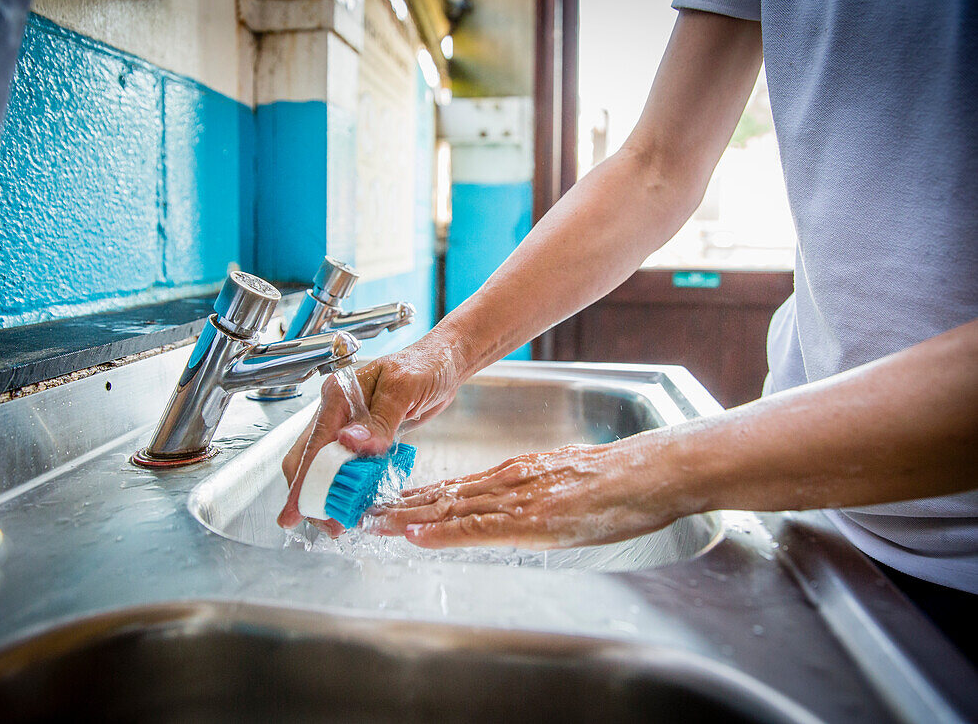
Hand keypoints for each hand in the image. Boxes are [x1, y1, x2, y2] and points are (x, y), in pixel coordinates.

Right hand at [277, 330, 467, 532]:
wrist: (444, 365)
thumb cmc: (425, 366)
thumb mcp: (404, 389)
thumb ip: (378, 419)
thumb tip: (349, 443)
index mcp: (339, 394)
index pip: (315, 442)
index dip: (305, 480)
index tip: (296, 509)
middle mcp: (337, 411)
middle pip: (309, 459)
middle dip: (311, 494)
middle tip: (326, 524)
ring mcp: (348, 426)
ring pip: (325, 466)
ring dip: (329, 494)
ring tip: (338, 521)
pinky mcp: (363, 438)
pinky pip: (348, 467)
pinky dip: (348, 487)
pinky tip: (353, 503)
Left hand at [366, 436, 699, 548]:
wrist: (648, 473)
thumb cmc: (614, 481)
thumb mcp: (562, 480)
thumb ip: (531, 492)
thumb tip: (510, 507)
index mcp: (514, 474)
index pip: (454, 488)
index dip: (416, 499)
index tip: (387, 506)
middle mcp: (508, 483)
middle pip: (443, 497)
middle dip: (400, 508)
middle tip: (363, 515)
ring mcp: (517, 500)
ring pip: (451, 510)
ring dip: (408, 519)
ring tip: (374, 525)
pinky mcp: (533, 520)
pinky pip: (479, 528)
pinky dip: (444, 533)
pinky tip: (419, 536)